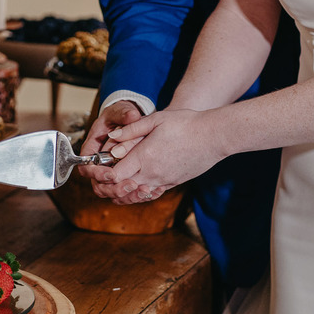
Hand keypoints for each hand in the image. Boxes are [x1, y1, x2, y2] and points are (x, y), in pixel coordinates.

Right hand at [80, 101, 143, 197]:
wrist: (130, 120)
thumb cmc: (119, 115)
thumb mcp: (119, 111)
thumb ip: (123, 113)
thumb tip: (131, 115)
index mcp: (93, 149)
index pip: (86, 167)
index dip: (96, 173)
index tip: (111, 173)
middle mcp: (100, 164)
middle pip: (99, 185)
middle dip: (114, 189)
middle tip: (131, 185)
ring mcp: (112, 172)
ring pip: (113, 192)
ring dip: (127, 195)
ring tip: (144, 190)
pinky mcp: (124, 177)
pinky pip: (126, 192)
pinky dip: (137, 194)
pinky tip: (152, 190)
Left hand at [100, 108, 219, 202]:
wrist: (214, 136)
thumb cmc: (186, 124)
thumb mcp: (155, 120)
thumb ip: (131, 130)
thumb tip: (111, 139)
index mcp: (145, 157)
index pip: (114, 175)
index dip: (103, 173)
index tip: (99, 165)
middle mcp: (153, 174)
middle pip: (123, 188)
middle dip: (109, 184)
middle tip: (101, 175)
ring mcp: (164, 181)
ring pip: (136, 193)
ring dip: (123, 189)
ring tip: (116, 179)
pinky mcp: (173, 184)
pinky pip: (151, 193)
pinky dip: (139, 190)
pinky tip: (136, 182)